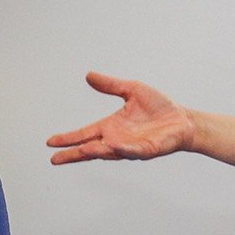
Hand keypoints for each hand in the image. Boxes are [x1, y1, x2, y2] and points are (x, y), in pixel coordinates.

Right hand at [46, 71, 196, 163]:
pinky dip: (122, 150)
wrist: (183, 119)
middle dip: (73, 154)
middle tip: (54, 159)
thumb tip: (88, 75)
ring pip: (109, 152)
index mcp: (111, 127)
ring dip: (96, 151)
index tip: (50, 142)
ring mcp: (131, 147)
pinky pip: (133, 151)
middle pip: (90, 149)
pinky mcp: (147, 150)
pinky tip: (112, 146)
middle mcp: (117, 140)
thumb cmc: (159, 107)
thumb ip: (110, 85)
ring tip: (81, 150)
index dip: (68, 138)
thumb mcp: (132, 90)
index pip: (84, 134)